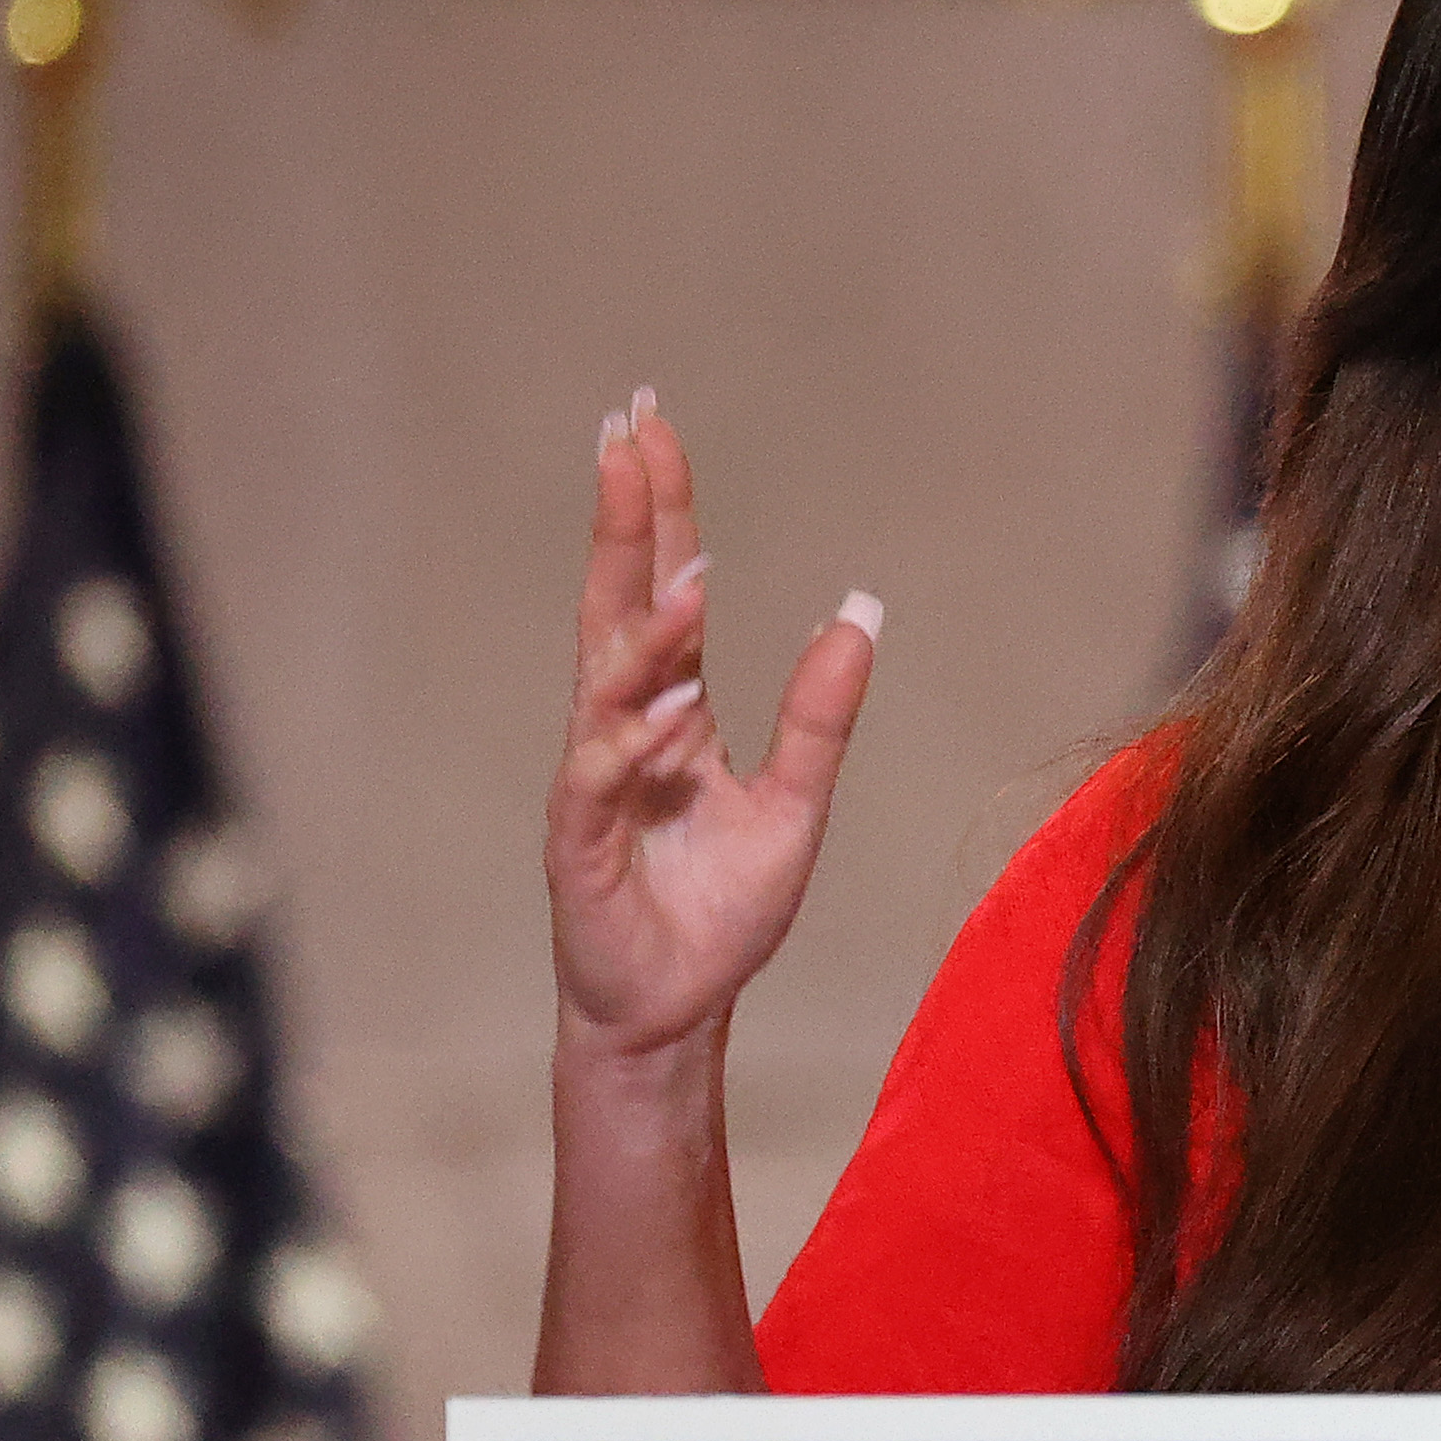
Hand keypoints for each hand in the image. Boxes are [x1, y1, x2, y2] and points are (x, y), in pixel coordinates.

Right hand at [545, 390, 878, 1059]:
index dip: (659, 512)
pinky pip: (597, 779)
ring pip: (609, 683)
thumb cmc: (720, 909)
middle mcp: (621, 730)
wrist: (675, 1012)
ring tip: (694, 581)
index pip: (661, 591)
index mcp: (670, 712)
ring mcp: (593, 782)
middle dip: (624, 521)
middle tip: (629, 434)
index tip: (650, 428)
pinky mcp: (579, 845)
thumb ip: (820, 714)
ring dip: (650, 632)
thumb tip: (861, 611)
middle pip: (617, 605)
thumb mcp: (795, 803)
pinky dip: (629, 743)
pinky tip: (668, 712)